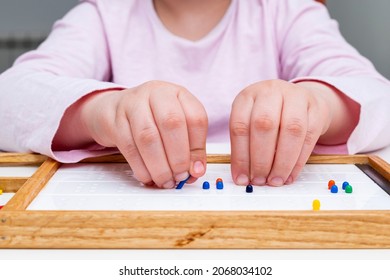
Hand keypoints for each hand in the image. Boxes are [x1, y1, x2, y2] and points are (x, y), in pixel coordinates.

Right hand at [57, 81, 207, 187]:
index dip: (198, 148)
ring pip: (149, 137)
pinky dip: (141, 167)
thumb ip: (189, 147)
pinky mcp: (114, 119)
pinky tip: (148, 177)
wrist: (114, 109)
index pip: (196, 118)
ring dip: (159, 166)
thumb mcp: (175, 126)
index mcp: (178, 94)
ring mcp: (133, 104)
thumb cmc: (151, 118)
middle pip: (172, 123)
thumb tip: (196, 171)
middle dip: (178, 157)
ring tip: (165, 181)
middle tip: (180, 177)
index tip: (195, 169)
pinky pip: (129, 146)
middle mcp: (156, 94)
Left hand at [230, 79, 332, 185]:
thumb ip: (246, 146)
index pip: (240, 126)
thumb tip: (242, 177)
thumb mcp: (250, 123)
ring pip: (291, 129)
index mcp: (248, 96)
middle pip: (264, 125)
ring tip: (275, 180)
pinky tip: (290, 175)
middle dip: (261, 159)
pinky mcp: (316, 108)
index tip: (241, 178)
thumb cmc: (269, 116)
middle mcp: (270, 91)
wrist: (299, 100)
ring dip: (282, 161)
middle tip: (259, 180)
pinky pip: (309, 136)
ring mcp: (296, 96)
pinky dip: (299, 160)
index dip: (240, 156)